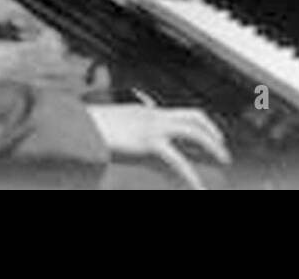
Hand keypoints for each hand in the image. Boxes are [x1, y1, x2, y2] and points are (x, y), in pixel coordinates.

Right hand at [86, 104, 229, 188]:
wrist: (76, 126)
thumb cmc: (86, 130)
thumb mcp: (107, 130)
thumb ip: (119, 135)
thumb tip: (120, 144)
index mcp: (144, 111)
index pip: (178, 112)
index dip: (197, 123)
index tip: (206, 134)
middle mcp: (153, 114)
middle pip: (194, 116)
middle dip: (213, 131)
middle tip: (222, 149)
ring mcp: (153, 127)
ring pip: (194, 132)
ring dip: (213, 145)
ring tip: (223, 160)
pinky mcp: (150, 143)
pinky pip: (178, 160)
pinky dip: (191, 175)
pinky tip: (197, 188)